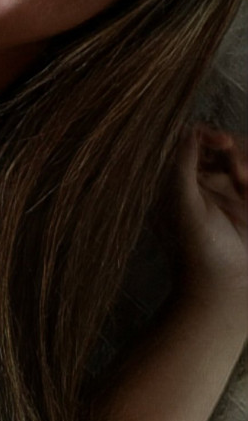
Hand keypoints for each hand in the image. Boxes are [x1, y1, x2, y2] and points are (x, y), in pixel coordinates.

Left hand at [174, 126, 247, 320]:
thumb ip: (183, 165)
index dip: (208, 136)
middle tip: (240, 173)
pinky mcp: (247, 206)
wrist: (224, 289)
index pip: (193, 144)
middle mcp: (203, 185)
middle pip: (222, 149)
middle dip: (234, 153)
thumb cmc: (196, 250)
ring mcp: (228, 196)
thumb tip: (187, 131)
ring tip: (246, 183)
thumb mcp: (182, 203)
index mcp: (179, 181)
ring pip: (241, 161)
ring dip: (246, 165)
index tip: (223, 142)